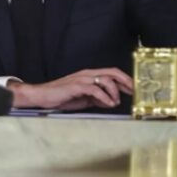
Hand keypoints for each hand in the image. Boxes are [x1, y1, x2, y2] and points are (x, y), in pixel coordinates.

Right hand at [8, 68, 133, 109]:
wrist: (43, 96)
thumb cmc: (62, 97)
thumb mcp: (84, 99)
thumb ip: (97, 98)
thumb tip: (110, 102)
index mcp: (89, 75)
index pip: (111, 73)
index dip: (125, 79)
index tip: (134, 88)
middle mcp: (87, 74)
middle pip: (112, 72)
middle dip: (126, 81)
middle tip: (133, 91)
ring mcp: (82, 79)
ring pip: (106, 80)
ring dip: (115, 92)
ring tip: (115, 102)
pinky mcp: (77, 86)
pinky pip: (96, 89)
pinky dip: (105, 97)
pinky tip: (109, 104)